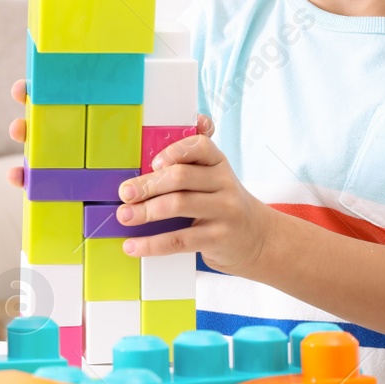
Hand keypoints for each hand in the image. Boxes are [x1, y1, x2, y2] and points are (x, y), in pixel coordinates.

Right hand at [6, 78, 216, 186]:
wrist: (165, 216)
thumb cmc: (165, 175)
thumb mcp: (175, 153)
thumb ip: (184, 138)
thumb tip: (199, 122)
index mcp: (107, 123)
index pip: (74, 98)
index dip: (50, 88)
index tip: (30, 84)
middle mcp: (85, 140)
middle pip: (52, 120)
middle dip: (32, 110)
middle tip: (22, 105)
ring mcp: (75, 165)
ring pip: (43, 149)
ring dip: (26, 139)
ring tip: (19, 132)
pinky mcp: (71, 191)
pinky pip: (44, 185)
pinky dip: (27, 180)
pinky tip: (18, 177)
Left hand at [115, 131, 276, 275]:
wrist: (259, 239)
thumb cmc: (223, 204)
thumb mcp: (214, 179)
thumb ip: (192, 161)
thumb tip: (177, 137)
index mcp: (218, 164)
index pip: (199, 147)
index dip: (174, 151)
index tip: (153, 162)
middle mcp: (224, 184)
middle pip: (181, 177)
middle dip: (148, 184)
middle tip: (125, 193)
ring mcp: (224, 211)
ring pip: (178, 205)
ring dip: (146, 211)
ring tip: (125, 216)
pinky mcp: (218, 238)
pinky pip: (179, 240)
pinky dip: (152, 244)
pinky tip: (133, 246)